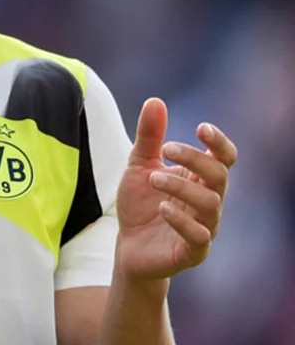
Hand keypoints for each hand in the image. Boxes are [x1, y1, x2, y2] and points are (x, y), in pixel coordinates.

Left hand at [115, 98, 236, 280]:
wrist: (128, 246)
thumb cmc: (140, 203)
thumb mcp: (138, 165)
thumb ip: (149, 137)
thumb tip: (155, 101)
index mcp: (200, 179)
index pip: (225, 158)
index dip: (220, 143)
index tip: (202, 128)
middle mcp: (208, 201)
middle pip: (220, 176)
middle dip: (195, 159)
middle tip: (167, 150)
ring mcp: (205, 227)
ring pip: (211, 204)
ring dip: (182, 186)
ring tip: (153, 178)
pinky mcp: (194, 251)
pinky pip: (199, 236)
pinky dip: (181, 220)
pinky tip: (161, 207)